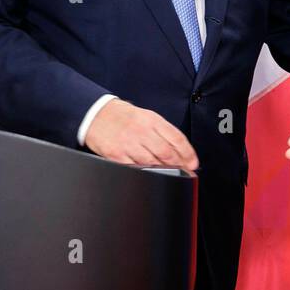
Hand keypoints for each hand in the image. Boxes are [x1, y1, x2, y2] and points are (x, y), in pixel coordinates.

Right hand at [84, 99, 198, 170]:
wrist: (97, 114)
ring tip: (170, 175)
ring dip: (164, 172)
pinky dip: (144, 174)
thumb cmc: (124, 117)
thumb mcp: (147, 117)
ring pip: (152, 163)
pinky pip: (134, 168)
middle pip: (167, 153)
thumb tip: (181, 150)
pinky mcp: (116, 155)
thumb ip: (163, 132)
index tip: (193, 163)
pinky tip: (150, 175)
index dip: (188, 154)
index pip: (176, 138)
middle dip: (179, 165)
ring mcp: (128, 144)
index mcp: (152, 120)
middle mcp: (141, 131)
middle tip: (185, 172)